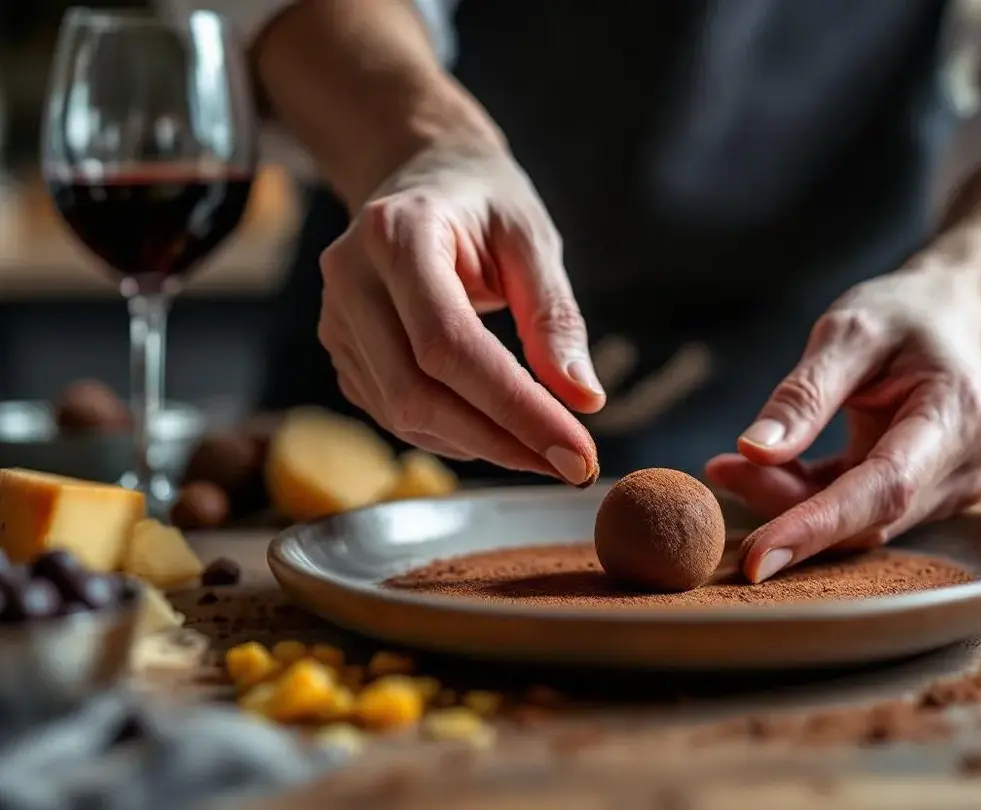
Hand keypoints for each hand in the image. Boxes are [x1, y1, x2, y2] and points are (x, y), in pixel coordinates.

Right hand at [317, 141, 604, 483]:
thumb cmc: (483, 201)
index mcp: (397, 234)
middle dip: (500, 441)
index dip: (514, 408)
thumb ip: (555, 316)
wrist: (421, 175)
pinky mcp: (342, 350)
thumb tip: (582, 398)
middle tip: (572, 466)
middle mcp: (350, 278)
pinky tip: (500, 429)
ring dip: (480, 445)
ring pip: (402, 414)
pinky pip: (394, 413)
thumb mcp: (531, 238)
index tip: (576, 451)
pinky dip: (453, 434)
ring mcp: (335, 319)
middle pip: (416, 392)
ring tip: (546, 449)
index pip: (449, 345)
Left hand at [705, 267, 980, 582]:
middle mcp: (964, 467)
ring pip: (856, 523)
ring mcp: (948, 490)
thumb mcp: (848, 332)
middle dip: (787, 506)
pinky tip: (760, 469)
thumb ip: (804, 394)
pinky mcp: (924, 499)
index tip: (759, 555)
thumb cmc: (902, 316)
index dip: (820, 525)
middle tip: (721, 470)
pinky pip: (856, 515)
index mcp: (956, 417)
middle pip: (866, 516)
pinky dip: (804, 498)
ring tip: (732, 464)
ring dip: (790, 502)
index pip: (886, 489)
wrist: (948, 318)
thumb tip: (752, 450)